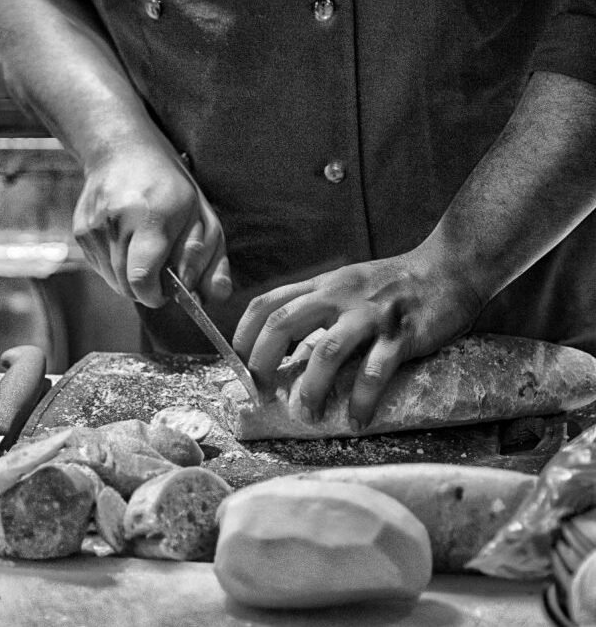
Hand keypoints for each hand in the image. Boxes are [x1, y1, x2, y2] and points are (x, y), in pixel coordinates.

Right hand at [73, 143, 231, 306]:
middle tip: (161, 269)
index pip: (142, 278)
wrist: (122, 151)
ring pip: (114, 281)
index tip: (165, 292)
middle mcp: (117, 222)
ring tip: (146, 249)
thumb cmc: (171, 187)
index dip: (155, 295)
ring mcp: (94, 227)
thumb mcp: (203, 218)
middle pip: (128, 286)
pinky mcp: (80, 231)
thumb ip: (208, 261)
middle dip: (148, 288)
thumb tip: (207, 298)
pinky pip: (102, 268)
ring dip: (133, 278)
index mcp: (152, 217)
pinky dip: (118, 266)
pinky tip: (128, 241)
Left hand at [233, 246, 482, 429]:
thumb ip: (318, 307)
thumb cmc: (394, 283)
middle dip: (263, 362)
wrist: (449, 268)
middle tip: (262, 392)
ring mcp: (369, 315)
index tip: (239, 363)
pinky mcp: (401, 335)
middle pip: (283, 324)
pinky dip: (362, 400)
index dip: (243, 334)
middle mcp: (339, 296)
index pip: (267, 303)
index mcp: (323, 285)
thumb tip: (287, 347)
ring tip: (307, 414)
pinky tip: (357, 419)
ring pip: (327, 352)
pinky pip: (375, 372)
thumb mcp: (347, 284)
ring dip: (311, 388)